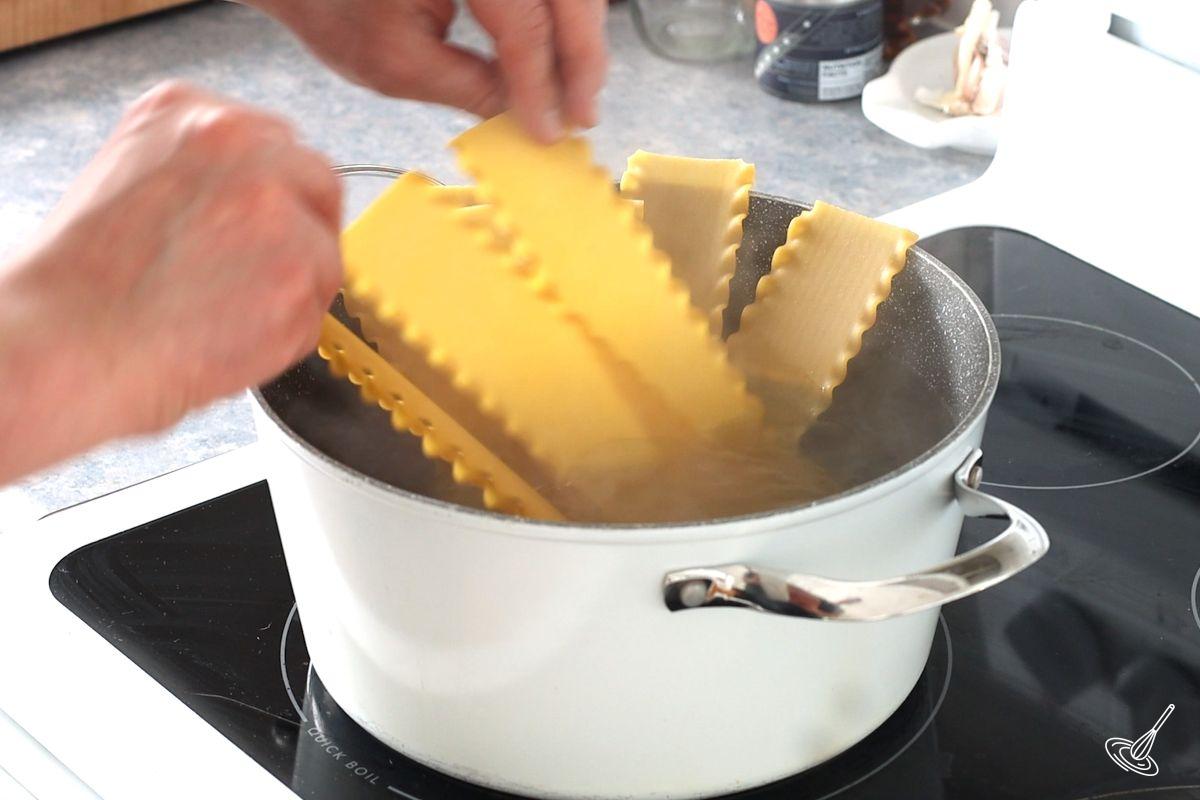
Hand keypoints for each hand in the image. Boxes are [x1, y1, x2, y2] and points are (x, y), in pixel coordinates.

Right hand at [0, 81, 341, 483]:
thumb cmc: (78, 287)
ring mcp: (280, 205)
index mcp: (189, 113)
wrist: (65, 343)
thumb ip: (201, 178)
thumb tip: (256, 206)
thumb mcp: (129, 181)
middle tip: (260, 279)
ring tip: (223, 316)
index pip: (276, 144)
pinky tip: (230, 337)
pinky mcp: (303, 267)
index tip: (259, 230)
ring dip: (291, 289)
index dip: (274, 197)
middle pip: (317, 183)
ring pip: (324, 251)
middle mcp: (243, 143)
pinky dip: (286, 335)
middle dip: (300, 233)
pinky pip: (317, 308)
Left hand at [248, 0, 608, 141]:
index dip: (543, 82)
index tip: (552, 130)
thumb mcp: (398, 64)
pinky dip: (564, 17)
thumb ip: (473, 89)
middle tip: (581, 117)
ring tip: (574, 93)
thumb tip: (530, 116)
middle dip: (581, 58)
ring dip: (580, 37)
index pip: (523, 23)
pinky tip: (559, 57)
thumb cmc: (333, 5)